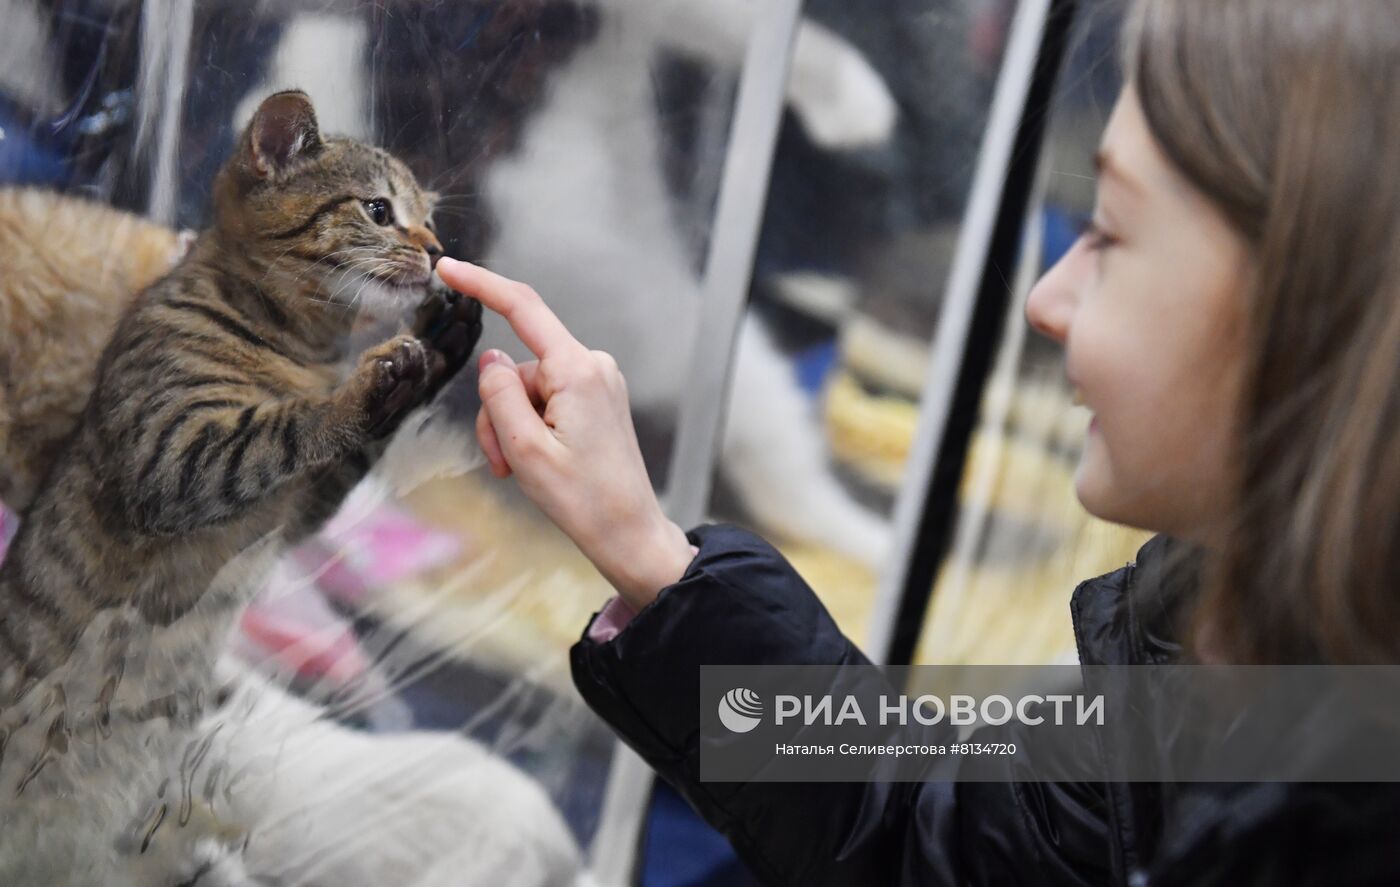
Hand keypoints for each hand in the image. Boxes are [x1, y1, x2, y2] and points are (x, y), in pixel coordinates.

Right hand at [435, 257, 694, 609]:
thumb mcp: (524, 449)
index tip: (448, 268)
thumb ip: (499, 395)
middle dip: (498, 412)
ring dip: (513, 429)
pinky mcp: (598, 400)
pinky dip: (532, 429)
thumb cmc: (583, 499)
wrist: (629, 533)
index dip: (481, 284)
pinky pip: (548, 402)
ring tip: (520, 470)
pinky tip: (539, 463)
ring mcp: (599, 383)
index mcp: (578, 371)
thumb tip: (491, 360)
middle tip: (503, 463)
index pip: (523, 309)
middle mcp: (593, 367)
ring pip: (528, 391)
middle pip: (517, 369)